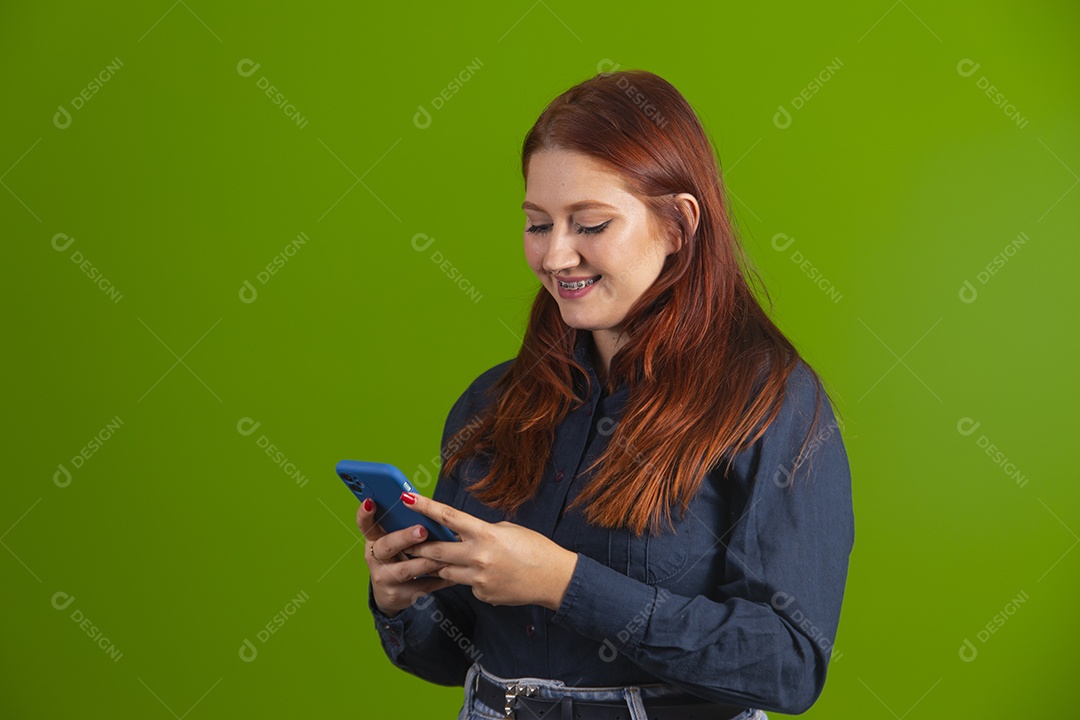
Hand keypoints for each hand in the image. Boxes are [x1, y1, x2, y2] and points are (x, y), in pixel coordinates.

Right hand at [357, 500, 455, 616]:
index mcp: (374, 539)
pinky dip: (440, 579)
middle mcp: (375, 558)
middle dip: (405, 537)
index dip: (365, 514)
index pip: (365, 524)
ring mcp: (384, 578)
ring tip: (445, 555)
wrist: (391, 593)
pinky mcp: (398, 595)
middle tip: (422, 530)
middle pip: (387, 546)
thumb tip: (425, 505)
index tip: (370, 501)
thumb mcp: (394, 540)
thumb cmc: (398, 556)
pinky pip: (422, 585)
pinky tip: (454, 574)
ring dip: (428, 561)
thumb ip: (403, 525)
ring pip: (407, 569)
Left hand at [402, 491, 578, 610]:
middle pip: (436, 551)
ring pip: (445, 571)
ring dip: (441, 564)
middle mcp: (478, 557)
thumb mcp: (506, 530)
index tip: (407, 498)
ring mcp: (479, 579)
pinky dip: (467, 578)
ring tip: (439, 558)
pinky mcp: (482, 594)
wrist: (554, 578)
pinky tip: (484, 575)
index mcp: (485, 534)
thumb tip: (460, 536)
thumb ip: (480, 532)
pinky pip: (465, 585)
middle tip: (405, 542)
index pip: (448, 516)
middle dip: (418, 546)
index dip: (424, 506)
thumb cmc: (534, 548)